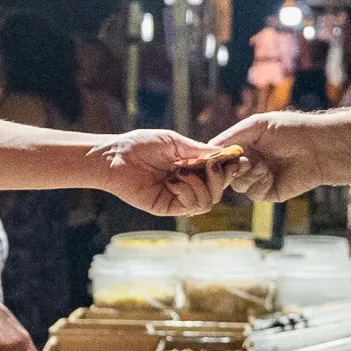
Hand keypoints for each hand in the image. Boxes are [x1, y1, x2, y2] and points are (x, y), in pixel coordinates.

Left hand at [89, 129, 241, 215]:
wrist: (114, 157)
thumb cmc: (140, 145)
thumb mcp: (173, 142)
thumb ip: (198, 150)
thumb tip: (224, 153)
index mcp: (192, 166)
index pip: (219, 173)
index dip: (230, 168)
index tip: (235, 159)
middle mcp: (188, 183)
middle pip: (218, 191)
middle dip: (220, 178)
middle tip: (211, 166)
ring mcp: (178, 197)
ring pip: (208, 202)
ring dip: (202, 186)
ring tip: (183, 173)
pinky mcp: (167, 207)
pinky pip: (190, 206)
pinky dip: (188, 192)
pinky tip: (175, 182)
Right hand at [214, 113, 323, 202]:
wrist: (318, 148)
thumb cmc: (291, 131)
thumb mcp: (257, 125)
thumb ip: (232, 136)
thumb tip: (208, 147)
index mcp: (245, 145)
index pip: (221, 155)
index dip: (215, 158)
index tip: (212, 158)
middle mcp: (250, 162)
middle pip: (225, 173)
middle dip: (229, 169)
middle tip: (242, 162)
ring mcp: (259, 178)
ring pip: (237, 185)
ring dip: (246, 175)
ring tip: (261, 166)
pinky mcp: (269, 192)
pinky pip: (253, 193)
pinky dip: (257, 184)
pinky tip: (269, 174)